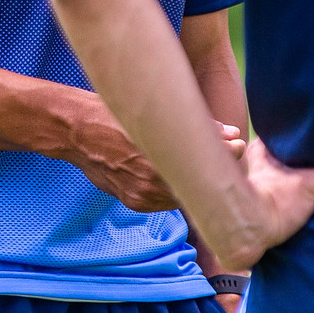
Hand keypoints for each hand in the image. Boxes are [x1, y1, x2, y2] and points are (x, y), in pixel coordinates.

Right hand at [66, 96, 244, 212]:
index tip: (238, 145)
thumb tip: (231, 133)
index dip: (225, 153)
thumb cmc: (114, 113)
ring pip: (182, 194)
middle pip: (196, 181)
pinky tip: (174, 173)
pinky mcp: (134, 202)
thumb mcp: (153, 110)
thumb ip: (196, 124)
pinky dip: (173, 187)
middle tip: (225, 155)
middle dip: (211, 169)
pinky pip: (164, 200)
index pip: (203, 162)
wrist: (75, 132)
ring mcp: (142, 195)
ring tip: (200, 164)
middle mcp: (150, 181)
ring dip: (193, 181)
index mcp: (158, 155)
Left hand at [209, 137, 313, 269]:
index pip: (283, 131)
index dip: (300, 130)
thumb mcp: (312, 185)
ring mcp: (256, 183)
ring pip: (278, 170)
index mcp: (263, 150)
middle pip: (282, 150)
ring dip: (293, 171)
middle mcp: (256, 163)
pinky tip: (304, 193)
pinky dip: (289, 189)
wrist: (245, 239)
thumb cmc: (270, 207)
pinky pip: (277, 189)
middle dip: (298, 151)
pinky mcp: (259, 203)